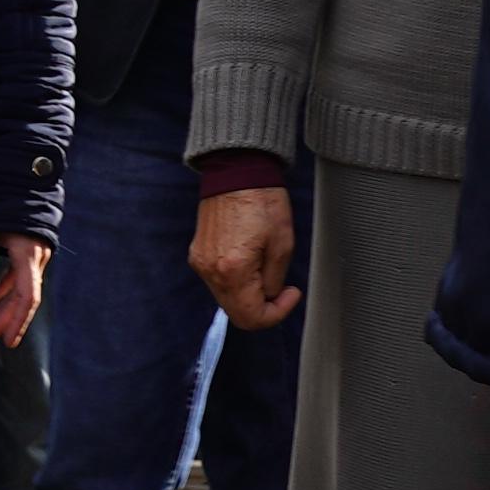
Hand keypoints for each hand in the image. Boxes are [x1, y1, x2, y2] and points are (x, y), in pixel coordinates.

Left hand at [0, 232, 49, 351]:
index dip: (18, 321)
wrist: (19, 177)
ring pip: (20, 290)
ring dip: (1, 308)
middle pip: (22, 299)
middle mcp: (37, 258)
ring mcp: (35, 255)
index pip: (27, 296)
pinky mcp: (29, 252)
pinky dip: (4, 290)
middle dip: (1, 321)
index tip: (8, 342)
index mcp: (28, 254)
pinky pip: (19, 278)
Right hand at [192, 182, 297, 328]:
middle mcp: (211, 271)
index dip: (276, 314)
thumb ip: (274, 281)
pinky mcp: (198, 254)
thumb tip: (269, 297)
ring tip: (266, 271)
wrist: (236, 172)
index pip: (251, 318)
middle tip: (282, 289)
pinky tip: (250, 263)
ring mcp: (201, 263)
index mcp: (233, 270)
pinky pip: (218, 282)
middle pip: (236, 313)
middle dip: (263, 308)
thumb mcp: (283, 244)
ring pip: (227, 299)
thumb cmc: (263, 201)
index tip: (291, 294)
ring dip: (249, 296)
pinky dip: (237, 282)